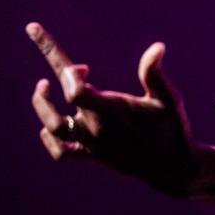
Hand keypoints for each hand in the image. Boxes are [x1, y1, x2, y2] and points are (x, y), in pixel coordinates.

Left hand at [27, 22, 198, 196]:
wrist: (173, 168)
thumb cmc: (172, 128)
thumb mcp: (167, 98)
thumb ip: (154, 73)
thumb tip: (158, 46)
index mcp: (112, 111)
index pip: (75, 91)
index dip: (71, 74)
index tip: (84, 68)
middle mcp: (96, 128)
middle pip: (61, 103)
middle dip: (58, 76)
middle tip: (75, 68)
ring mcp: (92, 144)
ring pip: (54, 127)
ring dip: (42, 105)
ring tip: (42, 86)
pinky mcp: (92, 156)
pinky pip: (61, 152)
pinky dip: (49, 139)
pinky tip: (47, 126)